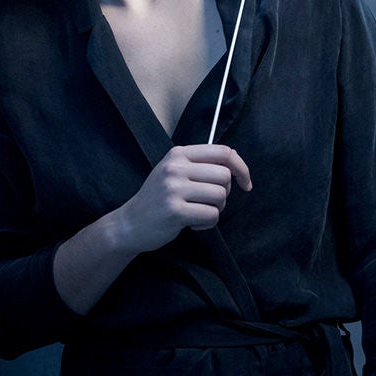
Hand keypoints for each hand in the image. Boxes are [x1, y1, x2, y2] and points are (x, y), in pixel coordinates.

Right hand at [117, 143, 252, 253]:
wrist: (130, 223)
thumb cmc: (158, 198)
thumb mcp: (174, 171)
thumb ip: (199, 164)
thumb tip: (234, 161)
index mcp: (179, 154)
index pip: (223, 151)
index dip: (241, 167)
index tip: (246, 183)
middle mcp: (176, 167)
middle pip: (224, 175)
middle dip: (225, 193)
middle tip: (210, 203)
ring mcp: (174, 188)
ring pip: (220, 196)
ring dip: (216, 210)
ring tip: (199, 213)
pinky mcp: (175, 211)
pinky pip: (211, 215)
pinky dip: (207, 224)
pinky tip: (192, 224)